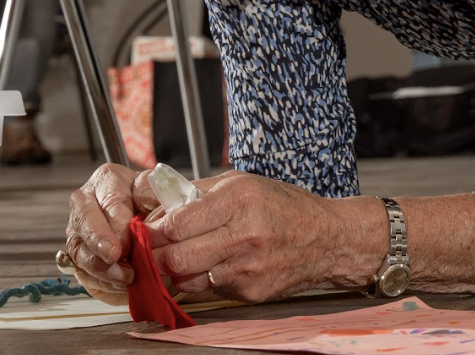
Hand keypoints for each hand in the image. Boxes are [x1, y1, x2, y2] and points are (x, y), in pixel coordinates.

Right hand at [62, 163, 160, 304]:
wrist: (154, 232)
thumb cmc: (154, 209)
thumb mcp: (160, 194)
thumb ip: (155, 195)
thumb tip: (152, 203)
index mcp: (109, 180)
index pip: (110, 197)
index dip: (118, 218)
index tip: (129, 234)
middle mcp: (87, 202)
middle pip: (84, 219)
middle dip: (99, 239)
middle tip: (115, 255)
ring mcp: (79, 231)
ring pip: (80, 248)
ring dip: (102, 266)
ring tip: (126, 275)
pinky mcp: (80, 257)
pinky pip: (84, 271)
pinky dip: (103, 280)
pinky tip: (120, 283)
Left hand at [148, 171, 376, 302]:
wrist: (327, 239)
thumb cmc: (284, 206)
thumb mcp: (243, 183)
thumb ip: (199, 193)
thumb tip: (160, 208)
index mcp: (239, 200)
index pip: (177, 223)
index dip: (154, 230)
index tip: (146, 230)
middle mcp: (244, 235)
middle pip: (177, 257)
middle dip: (156, 255)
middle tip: (151, 249)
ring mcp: (248, 268)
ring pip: (188, 279)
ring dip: (176, 271)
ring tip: (180, 257)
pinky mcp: (252, 292)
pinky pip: (209, 290)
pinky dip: (202, 280)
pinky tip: (211, 265)